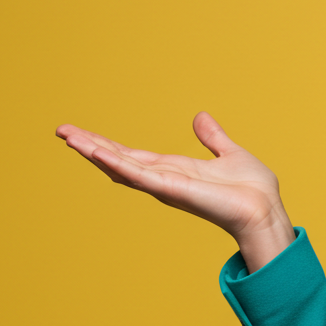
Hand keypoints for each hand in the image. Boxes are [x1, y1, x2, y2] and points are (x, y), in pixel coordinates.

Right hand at [55, 112, 294, 268]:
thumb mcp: (228, 153)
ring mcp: (165, 185)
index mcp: (175, 169)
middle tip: (61, 131)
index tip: (82, 133)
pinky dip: (117, 163)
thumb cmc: (252, 190)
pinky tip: (96, 152)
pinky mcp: (172, 190)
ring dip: (94, 152)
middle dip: (90, 146)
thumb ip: (212, 138)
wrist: (265, 209)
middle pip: (118, 160)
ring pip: (121, 167)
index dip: (107, 144)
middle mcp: (164, 179)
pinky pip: (139, 175)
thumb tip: (201, 117)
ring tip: (68, 137)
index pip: (133, 155)